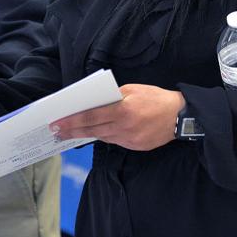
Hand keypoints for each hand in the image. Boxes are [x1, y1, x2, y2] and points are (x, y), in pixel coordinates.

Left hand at [49, 84, 184, 151]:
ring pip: (101, 137)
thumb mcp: (133, 89)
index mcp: (123, 110)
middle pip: (92, 130)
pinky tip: (92, 134)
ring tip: (69, 133)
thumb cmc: (156, 98)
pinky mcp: (134, 146)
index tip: (57, 123)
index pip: (91, 116)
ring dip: (84, 135)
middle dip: (72, 131)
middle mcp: (124, 127)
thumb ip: (113, 97)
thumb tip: (94, 103)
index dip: (72, 121)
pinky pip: (113, 141)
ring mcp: (129, 139)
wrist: (180, 116)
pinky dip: (101, 137)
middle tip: (55, 131)